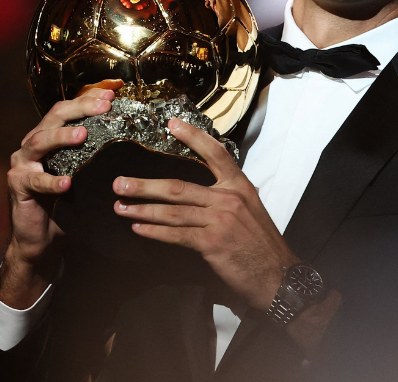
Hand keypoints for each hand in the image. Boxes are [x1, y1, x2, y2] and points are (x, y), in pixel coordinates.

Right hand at [0, 81, 121, 308]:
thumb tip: (133, 134)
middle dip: (79, 108)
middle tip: (102, 106)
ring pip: (39, 142)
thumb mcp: (84, 171)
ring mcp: (22, 164)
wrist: (41, 236)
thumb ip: (97, 152)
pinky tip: (67, 182)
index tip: (112, 93)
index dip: (88, 99)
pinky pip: (34, 181)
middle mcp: (33, 145)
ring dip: (62, 136)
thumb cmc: (66, 201)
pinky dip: (51, 181)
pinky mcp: (18, 186)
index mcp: (50, 136)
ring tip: (82, 134)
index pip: (67, 109)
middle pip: (54, 117)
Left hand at [112, 119, 299, 310]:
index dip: (193, 137)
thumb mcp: (251, 210)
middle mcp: (229, 198)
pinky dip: (154, 231)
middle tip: (120, 182)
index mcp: (240, 186)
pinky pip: (176, 234)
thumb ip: (227, 199)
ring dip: (142, 209)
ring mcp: (219, 220)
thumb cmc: (262, 244)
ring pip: (172, 211)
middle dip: (145, 185)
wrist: (277, 273)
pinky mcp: (211, 242)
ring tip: (121, 206)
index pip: (215, 154)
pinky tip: (138, 228)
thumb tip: (199, 196)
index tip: (172, 125)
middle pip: (179, 186)